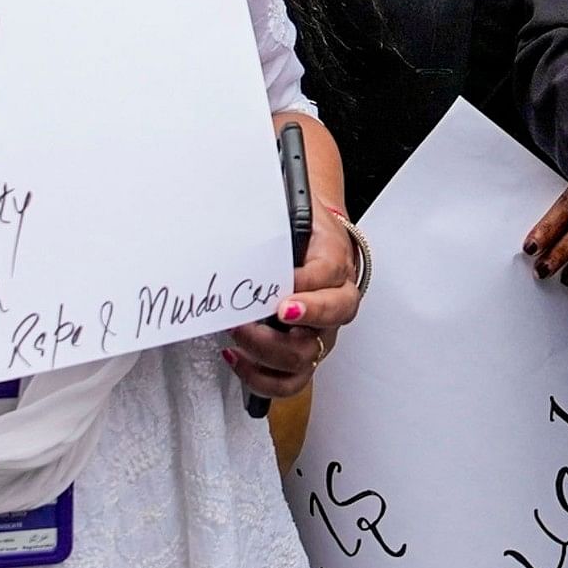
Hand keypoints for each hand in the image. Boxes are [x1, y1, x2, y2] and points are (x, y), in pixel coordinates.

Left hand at [226, 114, 361, 401]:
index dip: (306, 292)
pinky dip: (263, 377)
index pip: (329, 278)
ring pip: (309, 357)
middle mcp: (336, 294)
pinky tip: (235, 355)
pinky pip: (292, 379)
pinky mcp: (302, 345)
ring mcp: (321, 325)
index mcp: (335, 253)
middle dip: (288, 328)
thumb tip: (232, 189)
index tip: (279, 298)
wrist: (309, 211)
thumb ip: (269, 194)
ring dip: (270, 355)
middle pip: (330, 323)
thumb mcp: (288, 190)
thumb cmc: (295, 204)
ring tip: (237, 338)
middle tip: (251, 319)